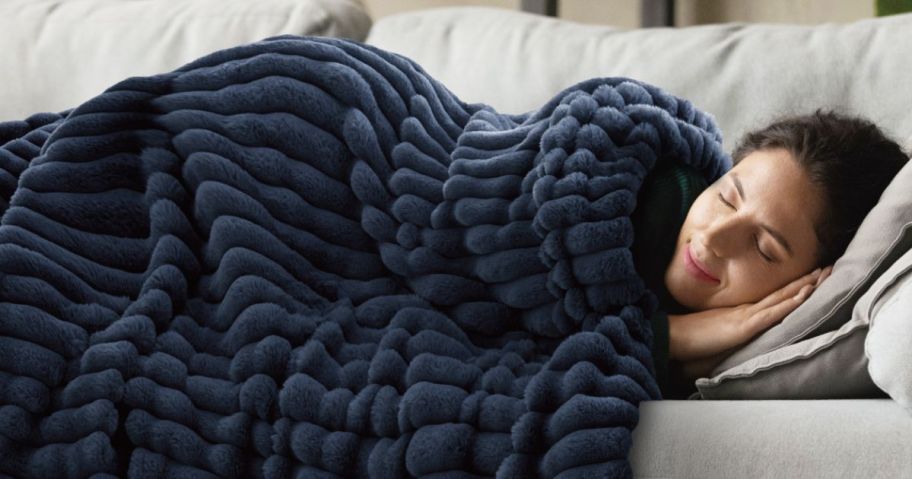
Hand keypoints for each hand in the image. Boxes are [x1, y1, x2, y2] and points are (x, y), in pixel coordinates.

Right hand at [668, 265, 832, 361]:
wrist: (672, 337)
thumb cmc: (689, 340)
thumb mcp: (716, 335)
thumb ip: (730, 333)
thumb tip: (738, 335)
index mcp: (742, 312)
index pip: (774, 297)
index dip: (794, 286)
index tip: (813, 276)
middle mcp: (747, 310)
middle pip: (782, 292)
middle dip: (806, 279)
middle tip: (828, 266)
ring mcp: (746, 316)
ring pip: (781, 298)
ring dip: (804, 286)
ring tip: (824, 273)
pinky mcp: (743, 326)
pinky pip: (772, 312)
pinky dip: (790, 302)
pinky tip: (804, 294)